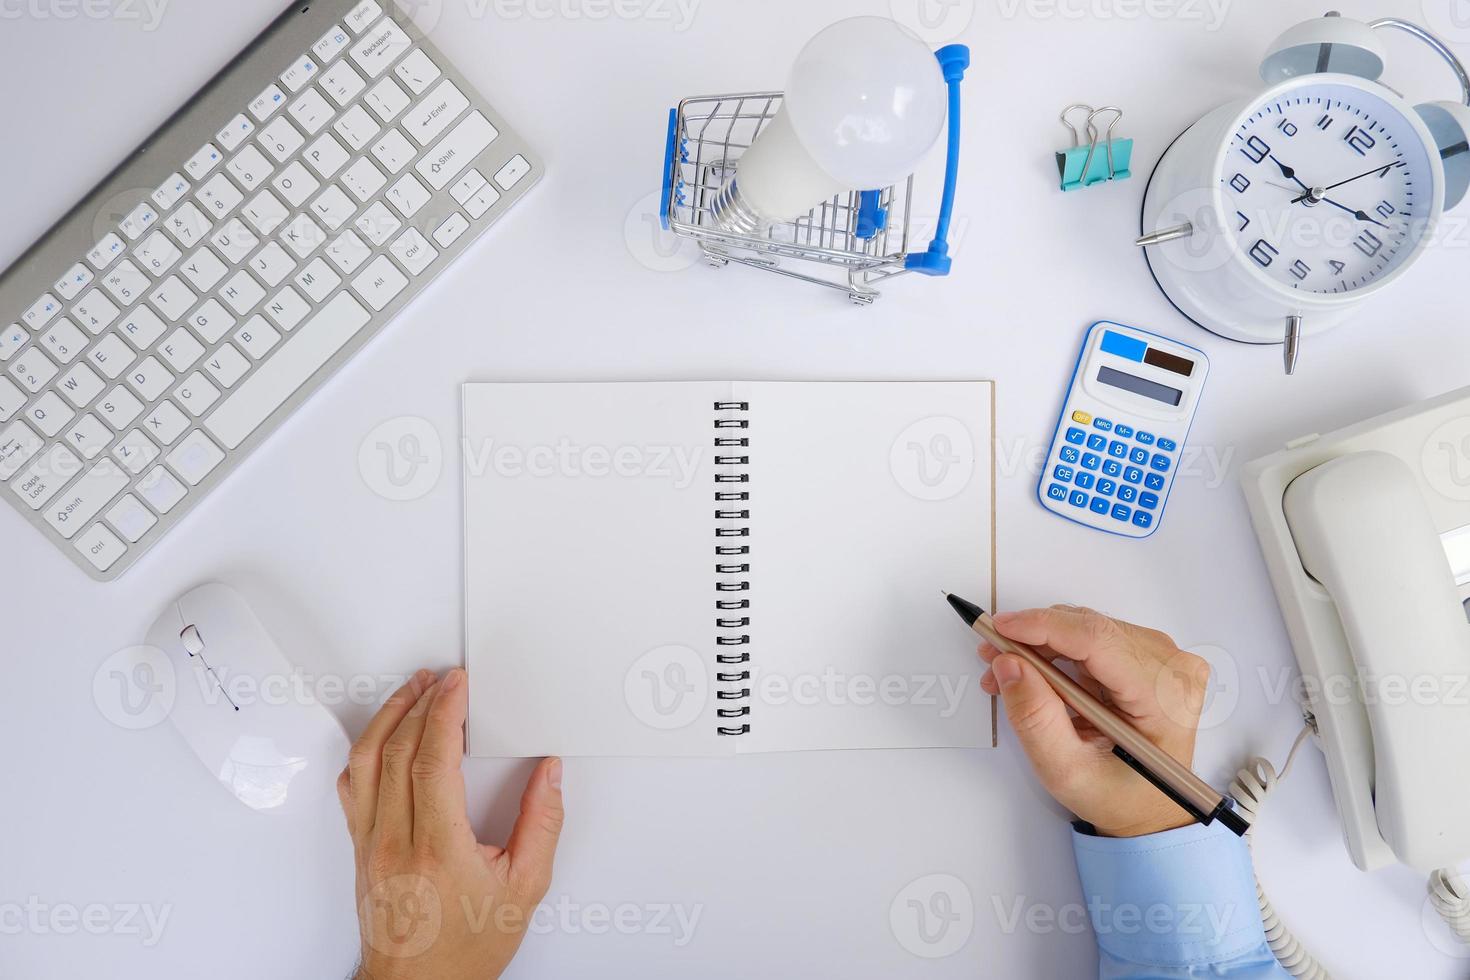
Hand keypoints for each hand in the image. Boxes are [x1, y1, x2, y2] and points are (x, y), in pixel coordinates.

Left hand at [339, 668, 564, 979]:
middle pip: (398, 751)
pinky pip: (351, 786)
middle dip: (421, 703)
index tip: (458, 686)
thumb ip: (542, 825)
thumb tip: (548, 774)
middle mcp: (395, 842)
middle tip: (442, 680)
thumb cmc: (464, 949)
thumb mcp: (524, 889)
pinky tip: (381, 737)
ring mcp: (370, 843)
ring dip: (389, 717)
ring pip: (365, 762)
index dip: (446, 713)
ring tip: (411, 692)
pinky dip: (366, 751)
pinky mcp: (359, 848)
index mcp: (438, 849)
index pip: (433, 760)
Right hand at [978, 606, 1210, 837]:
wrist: (1150, 810)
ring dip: (1045, 644)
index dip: (1044, 627)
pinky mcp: (1154, 658)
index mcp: (1164, 699)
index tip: (999, 629)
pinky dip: (1062, 649)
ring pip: (1091, 628)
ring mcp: (1167, 661)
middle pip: (1092, 629)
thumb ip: (1035, 719)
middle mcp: (1174, 670)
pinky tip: (1041, 673)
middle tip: (994, 657)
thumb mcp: (1066, 770)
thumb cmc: (1120, 797)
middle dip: (1035, 638)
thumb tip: (1009, 665)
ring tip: (1013, 673)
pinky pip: (1098, 637)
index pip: (1099, 641)